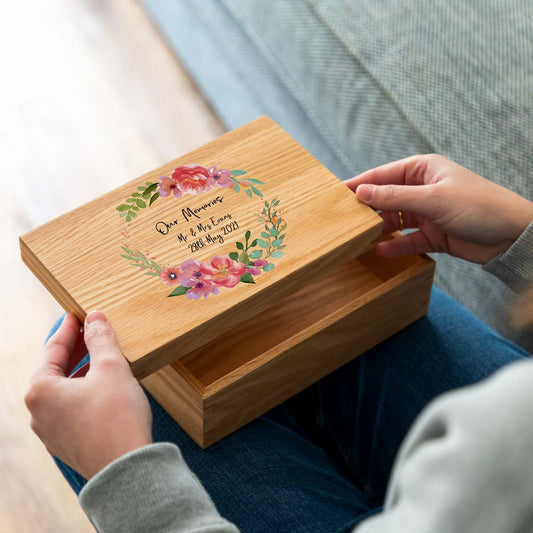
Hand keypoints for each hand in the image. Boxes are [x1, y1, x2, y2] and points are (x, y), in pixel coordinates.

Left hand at [25, 311, 152, 479]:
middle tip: (90, 332)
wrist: (126, 469)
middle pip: (54, 370)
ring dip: (79, 371)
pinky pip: (70, 408)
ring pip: (62, 390)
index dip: (68, 329)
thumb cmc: (116, 416)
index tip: (78, 315)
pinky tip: (102, 387)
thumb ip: (101, 338)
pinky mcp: (67, 443)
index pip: (52, 349)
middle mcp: (38, 412)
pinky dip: (82, 391)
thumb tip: (95, 318)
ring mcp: (50, 431)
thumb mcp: (111, 367)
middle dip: (73, 349)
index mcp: (40, 390)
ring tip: (100, 358)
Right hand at [346, 154, 532, 263]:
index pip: (382, 175)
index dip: (359, 184)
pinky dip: (395, 245)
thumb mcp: (432, 198)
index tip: (335, 194)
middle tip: (342, 221)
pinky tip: (380, 251)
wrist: (512, 236)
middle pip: (385, 199)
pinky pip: (407, 240)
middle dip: (366, 210)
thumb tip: (361, 192)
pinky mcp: (433, 235)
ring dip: (378, 229)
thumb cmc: (478, 206)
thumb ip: (394, 197)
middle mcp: (422, 190)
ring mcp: (427, 213)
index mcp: (422, 170)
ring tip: (357, 238)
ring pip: (394, 220)